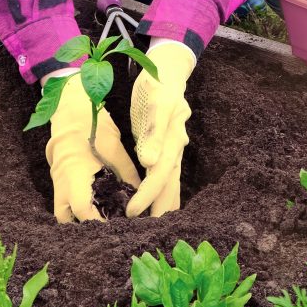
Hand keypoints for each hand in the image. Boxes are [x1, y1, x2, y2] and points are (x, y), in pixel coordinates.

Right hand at [46, 73, 140, 222]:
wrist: (71, 111)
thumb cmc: (93, 126)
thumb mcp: (114, 148)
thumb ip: (128, 173)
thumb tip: (142, 194)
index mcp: (75, 175)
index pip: (84, 210)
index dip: (99, 223)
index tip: (117, 227)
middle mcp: (62, 183)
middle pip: (66, 219)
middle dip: (85, 227)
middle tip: (108, 229)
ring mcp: (57, 183)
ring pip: (62, 214)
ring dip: (78, 221)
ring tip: (101, 223)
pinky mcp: (59, 180)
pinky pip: (64, 204)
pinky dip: (76, 211)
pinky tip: (95, 209)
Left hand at [127, 41, 195, 217]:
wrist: (169, 70)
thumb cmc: (159, 85)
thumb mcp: (156, 103)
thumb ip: (154, 133)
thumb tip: (150, 162)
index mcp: (172, 141)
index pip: (158, 176)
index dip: (146, 196)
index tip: (131, 213)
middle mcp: (176, 149)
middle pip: (169, 186)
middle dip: (160, 209)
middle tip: (148, 236)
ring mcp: (173, 148)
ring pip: (170, 183)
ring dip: (163, 203)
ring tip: (155, 225)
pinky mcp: (166, 146)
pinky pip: (165, 175)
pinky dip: (161, 191)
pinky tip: (156, 201)